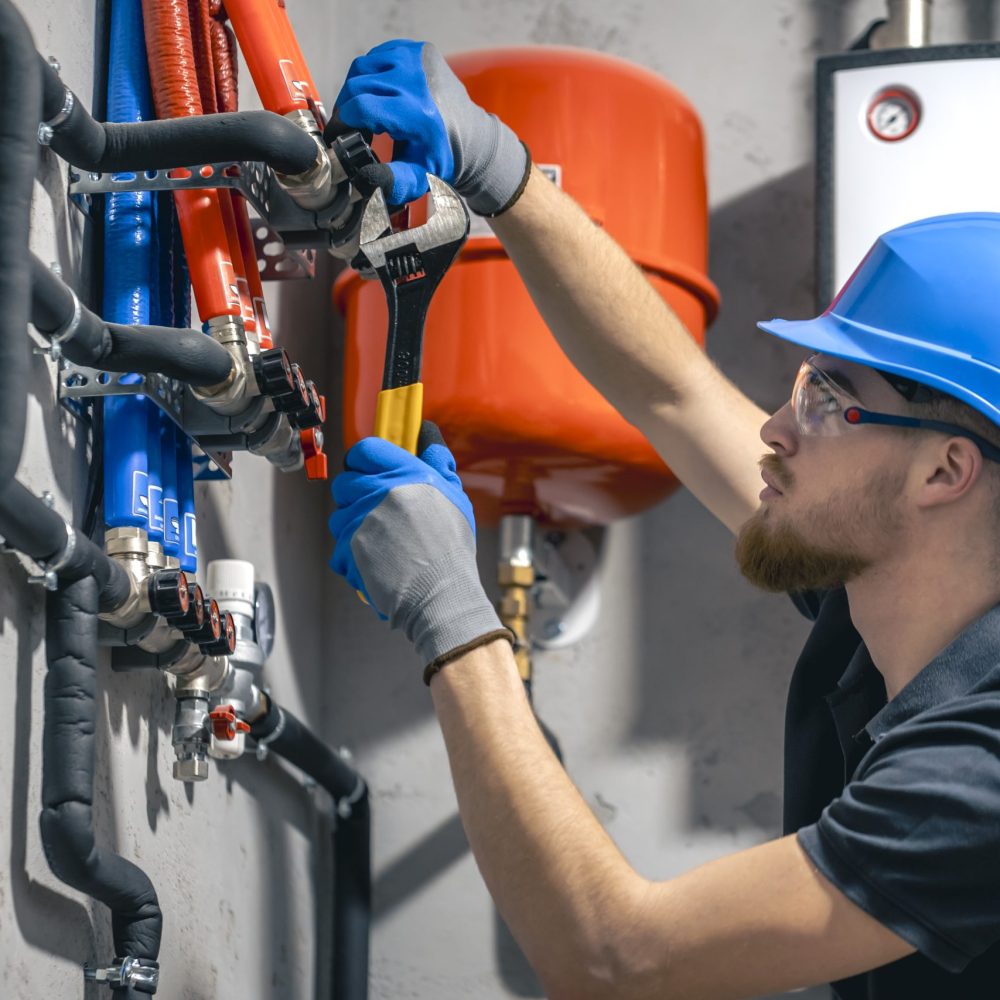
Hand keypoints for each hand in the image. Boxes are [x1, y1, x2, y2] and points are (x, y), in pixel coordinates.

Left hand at [329, 424, 510, 675]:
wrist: (441, 592)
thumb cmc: (451, 548)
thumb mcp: (453, 496)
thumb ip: (437, 463)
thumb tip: (428, 437)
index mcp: (405, 474)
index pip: (365, 450)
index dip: (363, 459)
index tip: (369, 469)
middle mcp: (378, 492)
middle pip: (345, 482)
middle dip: (356, 495)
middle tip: (377, 511)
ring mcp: (360, 521)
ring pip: (338, 516)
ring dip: (353, 527)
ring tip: (380, 542)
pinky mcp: (348, 549)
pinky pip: (338, 547)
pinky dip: (351, 557)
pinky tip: (375, 561)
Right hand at [334, 39, 529, 214]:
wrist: (470, 136)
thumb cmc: (441, 156)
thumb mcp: (419, 176)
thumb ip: (394, 182)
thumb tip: (366, 178)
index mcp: (417, 112)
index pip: (361, 107)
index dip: (342, 122)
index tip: (338, 136)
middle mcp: (415, 79)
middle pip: (356, 86)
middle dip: (346, 109)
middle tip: (351, 128)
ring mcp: (415, 59)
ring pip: (362, 68)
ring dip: (354, 90)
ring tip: (362, 112)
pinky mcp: (415, 49)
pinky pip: (376, 57)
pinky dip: (369, 75)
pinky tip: (376, 94)